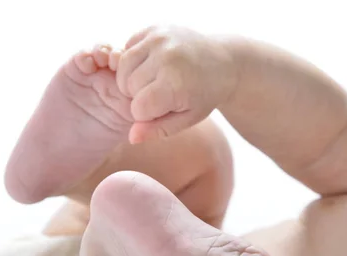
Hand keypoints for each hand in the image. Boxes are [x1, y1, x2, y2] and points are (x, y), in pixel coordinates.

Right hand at [117, 26, 237, 142]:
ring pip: (123, 67)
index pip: (138, 109)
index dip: (147, 114)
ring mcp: (159, 38)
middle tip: (162, 93)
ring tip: (153, 80)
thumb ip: (158, 130)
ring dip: (133, 78)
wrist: (223, 61)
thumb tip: (132, 137)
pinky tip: (153, 65)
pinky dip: (135, 60)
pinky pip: (127, 49)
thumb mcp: (187, 118)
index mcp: (176, 83)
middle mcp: (166, 56)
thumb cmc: (204, 94)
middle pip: (128, 87)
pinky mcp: (154, 27)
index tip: (164, 108)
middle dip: (140, 95)